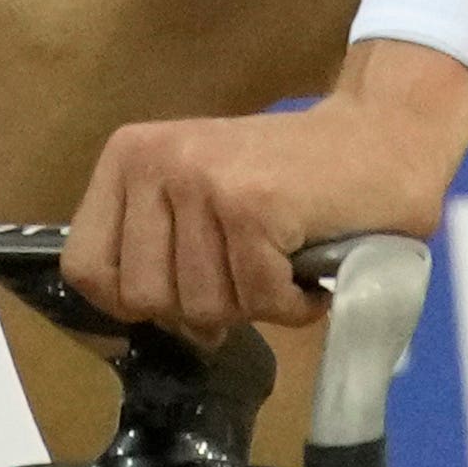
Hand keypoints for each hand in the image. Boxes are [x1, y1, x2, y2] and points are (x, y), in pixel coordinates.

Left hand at [65, 45, 467, 339]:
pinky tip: (309, 270)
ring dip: (255, 304)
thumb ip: (155, 251)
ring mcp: (202, 180)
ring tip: (281, 262)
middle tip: (248, 273)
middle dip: (205, 307)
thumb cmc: (290, 179)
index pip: (86, 267)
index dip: (131, 305)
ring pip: (202, 306)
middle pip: (144, 300)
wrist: (381, 138)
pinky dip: (294, 305)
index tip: (180, 298)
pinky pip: (258, 299)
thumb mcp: (196, 201)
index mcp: (129, 157)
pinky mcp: (253, 205)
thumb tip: (126, 329)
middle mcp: (155, 160)